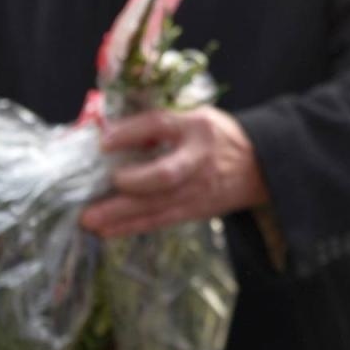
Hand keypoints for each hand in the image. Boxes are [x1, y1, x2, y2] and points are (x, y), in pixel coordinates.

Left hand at [79, 106, 268, 237]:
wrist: (261, 166)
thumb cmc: (217, 137)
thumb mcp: (196, 118)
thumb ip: (161, 125)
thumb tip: (109, 133)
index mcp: (197, 126)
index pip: (161, 125)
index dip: (131, 132)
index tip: (103, 142)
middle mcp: (199, 158)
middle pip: (165, 174)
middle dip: (132, 183)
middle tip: (105, 185)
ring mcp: (198, 188)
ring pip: (159, 204)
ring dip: (122, 214)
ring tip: (89, 220)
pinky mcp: (196, 210)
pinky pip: (162, 220)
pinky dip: (133, 226)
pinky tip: (106, 231)